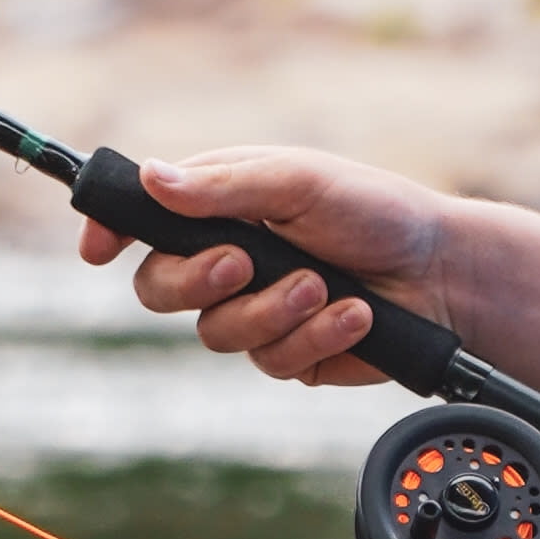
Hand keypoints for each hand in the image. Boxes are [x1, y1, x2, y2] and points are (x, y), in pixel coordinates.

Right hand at [78, 146, 456, 386]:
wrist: (442, 275)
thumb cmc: (375, 211)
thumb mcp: (300, 182)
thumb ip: (224, 187)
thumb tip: (151, 178)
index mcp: (219, 204)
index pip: (142, 219)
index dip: (110, 231)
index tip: (97, 249)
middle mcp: (228, 258)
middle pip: (157, 289)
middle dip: (195, 281)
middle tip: (242, 263)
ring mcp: (255, 310)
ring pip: (215, 333)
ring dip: (273, 309)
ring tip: (324, 285)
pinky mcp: (289, 353)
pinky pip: (271, 360)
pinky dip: (313, 336)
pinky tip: (354, 314)